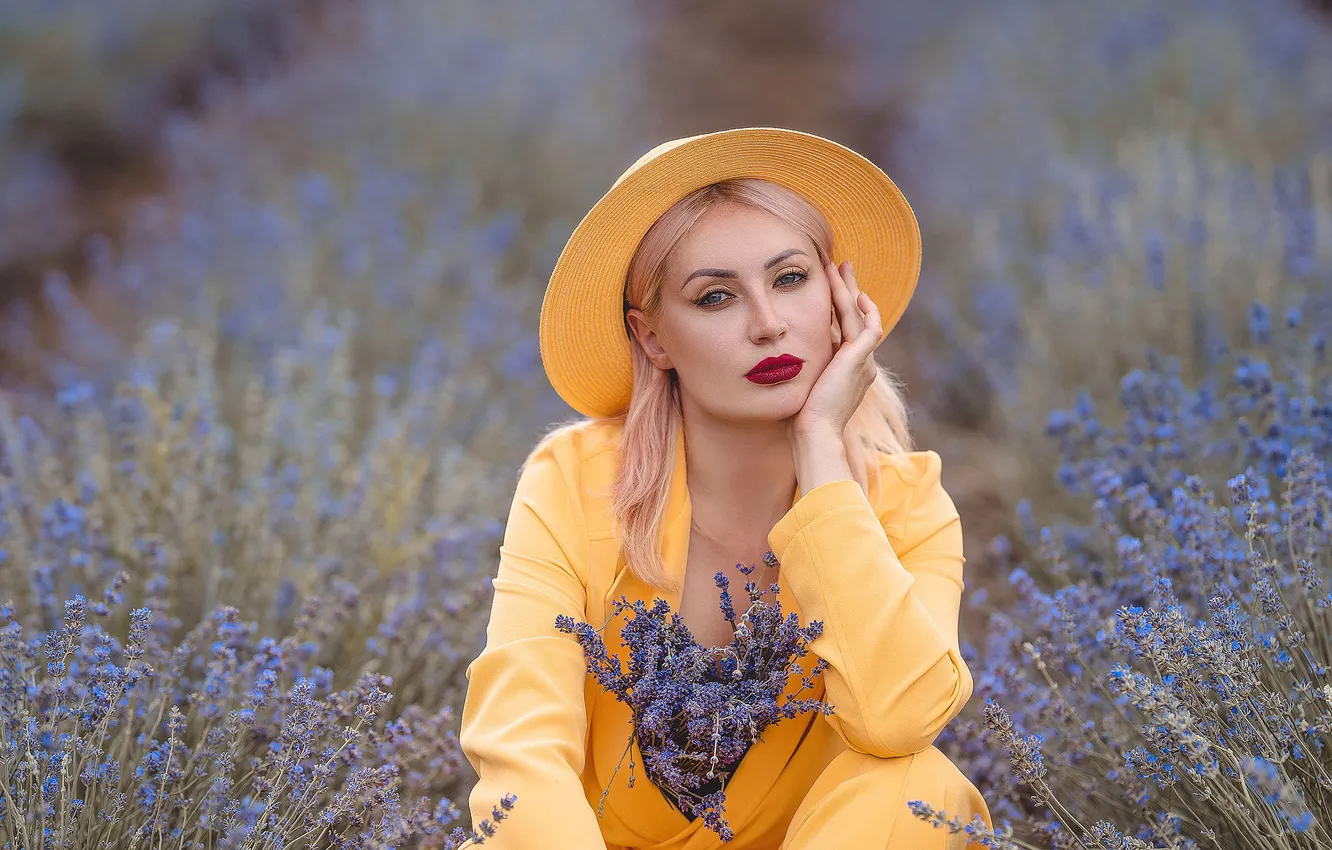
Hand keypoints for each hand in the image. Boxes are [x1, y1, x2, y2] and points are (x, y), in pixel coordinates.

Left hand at [789, 259, 882, 440]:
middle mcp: (862, 365)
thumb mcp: (803, 384)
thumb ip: (802, 368)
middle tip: (841, 267)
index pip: (847, 331)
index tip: (828, 289)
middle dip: (849, 291)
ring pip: (861, 316)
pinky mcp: (860, 360)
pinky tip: (853, 293)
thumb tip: (781, 356)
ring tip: (840, 267)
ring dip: (850, 290)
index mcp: (850, 371)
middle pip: (858, 318)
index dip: (840, 308)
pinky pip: (866, 325)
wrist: (814, 432)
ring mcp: (864, 362)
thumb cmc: (801, 417)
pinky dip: (863, 308)